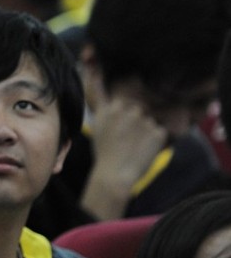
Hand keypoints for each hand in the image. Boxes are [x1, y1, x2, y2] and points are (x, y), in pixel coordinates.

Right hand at [82, 77, 166, 219]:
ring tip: (135, 147)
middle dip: (136, 120)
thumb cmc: (103, 152)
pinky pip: (160, 133)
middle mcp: (128, 111)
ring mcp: (144, 121)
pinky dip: (156, 142)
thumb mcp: (96, 124)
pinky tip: (144, 151)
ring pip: (149, 121)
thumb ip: (102, 104)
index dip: (123, 112)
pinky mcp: (158, 132)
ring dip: (146, 131)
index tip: (120, 123)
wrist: (114, 174)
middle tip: (128, 139)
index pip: (123, 99)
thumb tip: (103, 83)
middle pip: (138, 110)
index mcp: (111, 108)